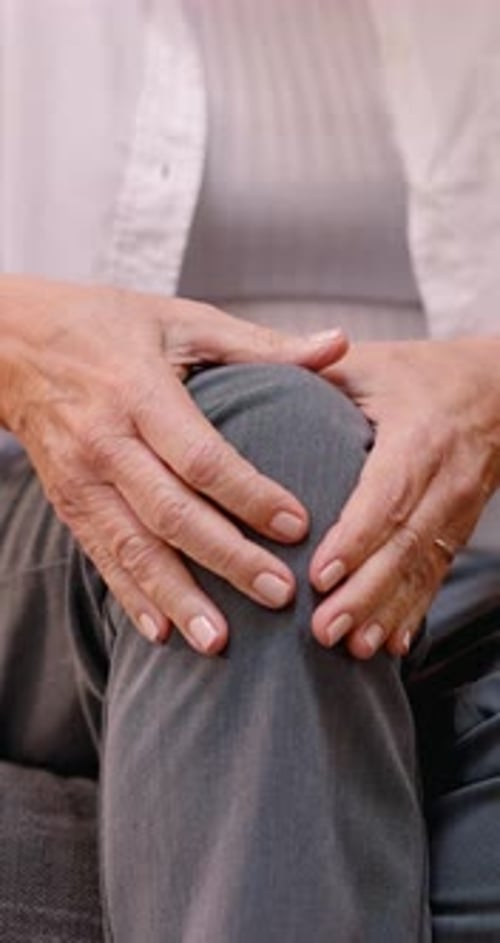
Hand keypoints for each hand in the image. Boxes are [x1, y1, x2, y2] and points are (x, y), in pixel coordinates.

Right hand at [1, 276, 345, 653]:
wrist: (13, 344)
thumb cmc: (109, 325)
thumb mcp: (183, 320)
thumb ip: (261, 344)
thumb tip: (339, 345)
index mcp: (138, 390)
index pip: (200, 455)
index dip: (249, 494)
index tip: (297, 526)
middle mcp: (105, 441)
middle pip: (171, 512)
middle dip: (227, 558)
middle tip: (278, 594)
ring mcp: (81, 478)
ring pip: (133, 547)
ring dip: (177, 596)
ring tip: (220, 641)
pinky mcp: (68, 502)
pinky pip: (101, 557)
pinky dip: (132, 597)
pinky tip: (163, 634)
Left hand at [309, 338, 499, 658]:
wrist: (498, 389)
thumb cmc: (421, 374)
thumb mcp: (371, 364)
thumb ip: (315, 371)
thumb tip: (249, 368)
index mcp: (420, 436)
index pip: (388, 494)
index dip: (355, 538)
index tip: (319, 574)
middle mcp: (447, 479)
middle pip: (405, 545)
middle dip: (365, 593)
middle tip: (323, 631)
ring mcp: (459, 510)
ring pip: (422, 569)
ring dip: (388, 612)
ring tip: (352, 650)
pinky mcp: (459, 530)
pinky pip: (437, 575)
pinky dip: (414, 612)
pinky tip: (392, 646)